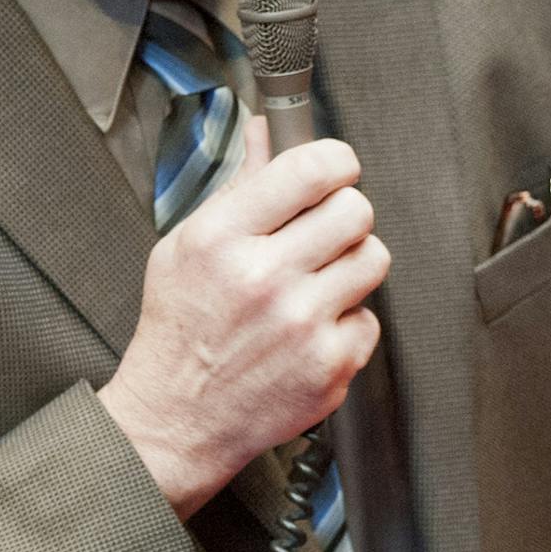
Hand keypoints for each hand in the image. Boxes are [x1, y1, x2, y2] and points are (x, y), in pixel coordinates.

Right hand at [100, 116, 390, 518]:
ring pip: (374, 258)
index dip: (336, 161)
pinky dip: (347, 323)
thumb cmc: (180, 330)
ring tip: (319, 280)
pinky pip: (369, 318)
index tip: (336, 169)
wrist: (177, 419)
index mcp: (221, 238)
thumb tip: (266, 132)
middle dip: (344, 214)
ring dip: (352, 264)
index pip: (310, 170)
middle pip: (355, 209)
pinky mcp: (329, 365)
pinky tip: (312, 330)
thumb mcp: (186, 246)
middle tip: (324, 232)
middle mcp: (263, 278)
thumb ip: (238, 187)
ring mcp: (301, 324)